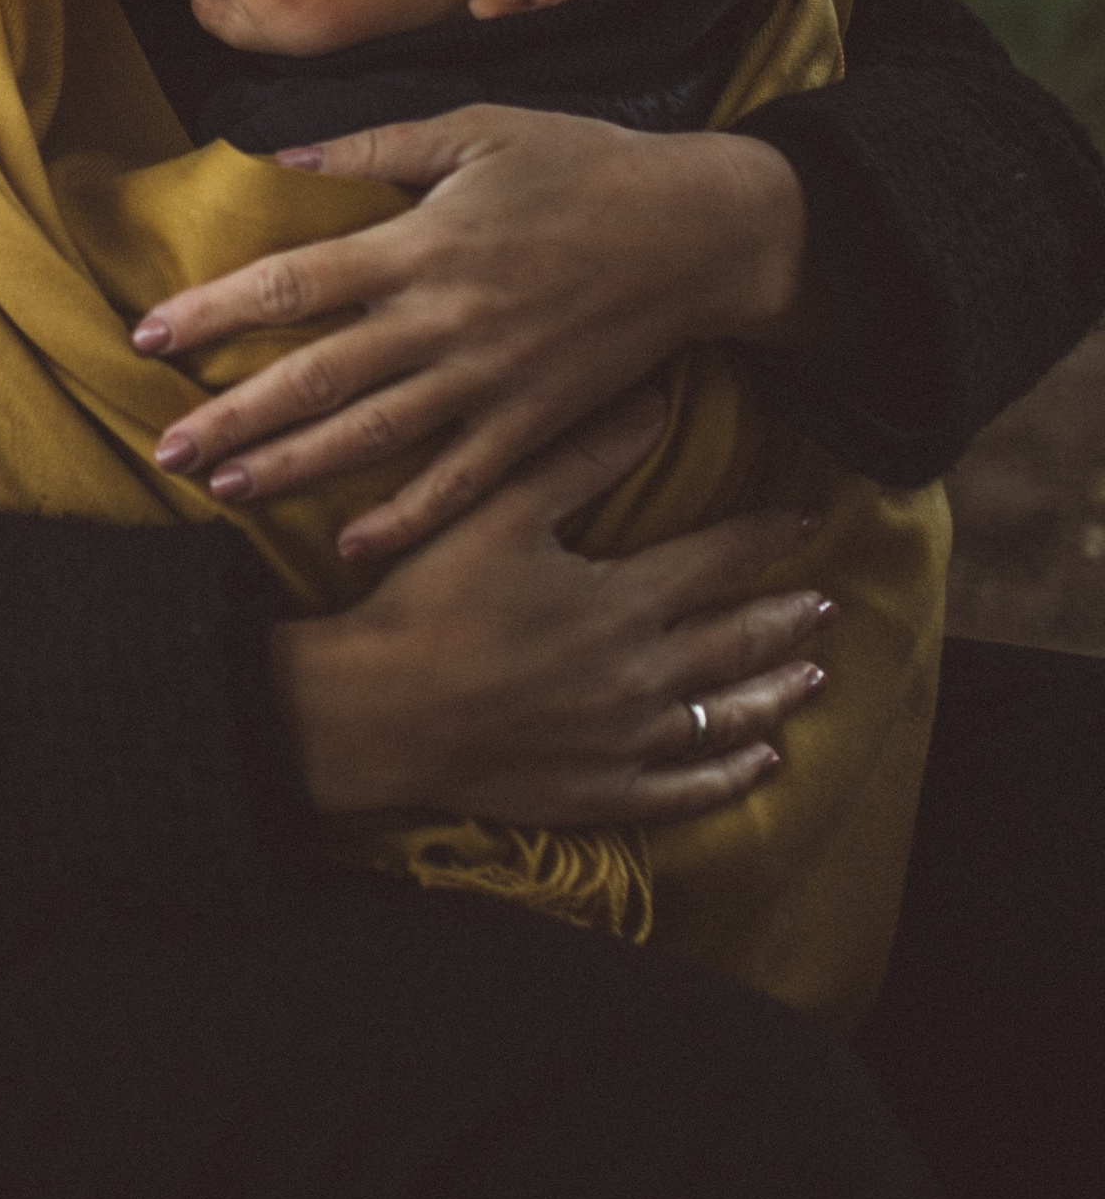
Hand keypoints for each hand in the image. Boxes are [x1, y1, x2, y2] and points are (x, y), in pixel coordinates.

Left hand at [137, 107, 807, 564]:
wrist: (700, 230)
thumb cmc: (584, 166)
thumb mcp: (476, 130)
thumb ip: (371, 148)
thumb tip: (275, 151)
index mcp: (420, 245)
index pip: (290, 283)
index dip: (212, 312)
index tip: (147, 338)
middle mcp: (444, 320)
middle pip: (315, 377)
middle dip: (232, 416)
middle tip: (159, 451)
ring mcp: (491, 379)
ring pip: (374, 437)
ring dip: (294, 469)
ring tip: (223, 490)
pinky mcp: (537, 420)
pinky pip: (462, 481)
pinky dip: (407, 517)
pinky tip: (352, 546)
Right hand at [268, 391, 831, 822]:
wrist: (371, 713)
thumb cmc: (426, 602)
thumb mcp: (496, 512)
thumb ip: (579, 460)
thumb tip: (654, 405)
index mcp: (620, 601)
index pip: (717, 560)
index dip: (766, 536)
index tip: (809, 519)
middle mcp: (639, 674)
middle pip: (734, 641)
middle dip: (785, 617)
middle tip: (828, 603)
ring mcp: (623, 741)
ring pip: (723, 716)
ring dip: (775, 693)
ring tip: (815, 676)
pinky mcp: (597, 793)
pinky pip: (685, 789)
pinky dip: (731, 776)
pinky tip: (762, 763)